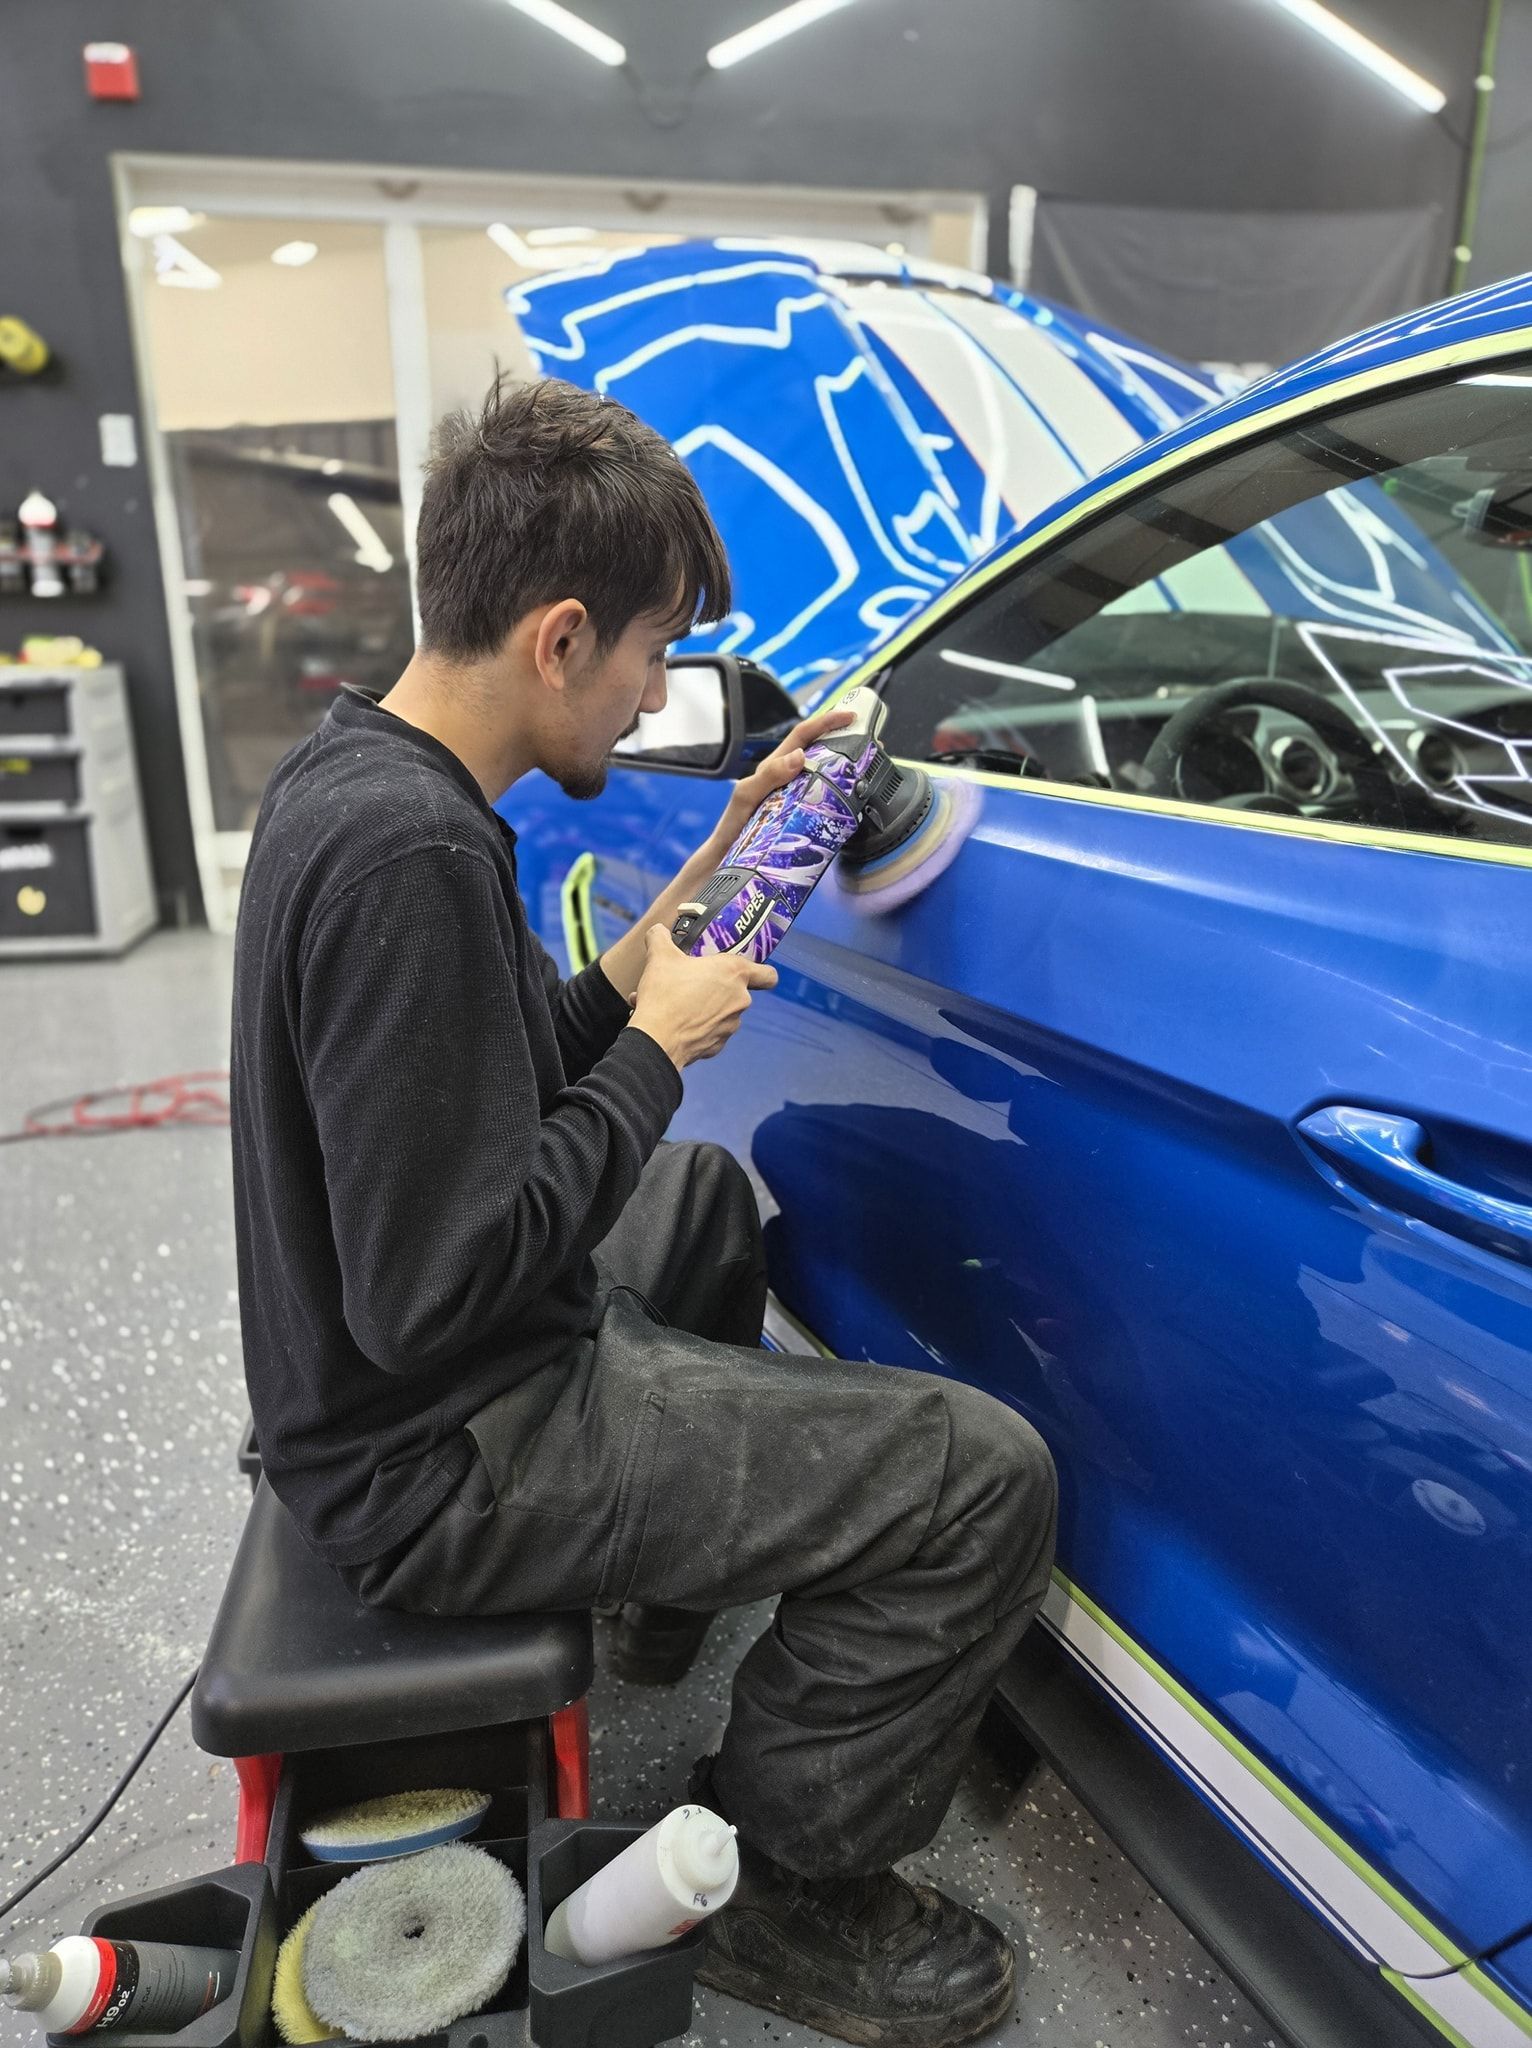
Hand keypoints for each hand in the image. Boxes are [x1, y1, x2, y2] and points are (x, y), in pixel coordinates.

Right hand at [627, 924, 777, 1068]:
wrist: (656, 1040)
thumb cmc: (665, 995)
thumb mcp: (659, 956)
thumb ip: (660, 937)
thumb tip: (658, 931)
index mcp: (734, 973)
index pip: (768, 974)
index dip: (762, 972)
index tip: (748, 972)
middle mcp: (739, 1000)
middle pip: (736, 991)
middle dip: (714, 987)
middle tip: (691, 983)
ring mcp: (730, 1025)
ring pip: (721, 1012)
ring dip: (704, 1007)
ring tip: (676, 1003)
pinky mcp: (718, 1045)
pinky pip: (710, 1031)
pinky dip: (696, 1027)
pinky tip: (674, 1021)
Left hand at [709, 705, 858, 853]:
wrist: (729, 856)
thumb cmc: (734, 825)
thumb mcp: (747, 796)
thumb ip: (769, 776)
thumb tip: (800, 756)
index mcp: (775, 766)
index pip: (803, 735)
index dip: (826, 722)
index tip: (849, 717)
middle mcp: (788, 776)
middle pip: (819, 749)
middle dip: (844, 738)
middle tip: (870, 739)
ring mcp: (796, 794)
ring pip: (825, 772)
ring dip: (846, 764)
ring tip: (869, 762)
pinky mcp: (802, 812)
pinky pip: (825, 796)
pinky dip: (842, 792)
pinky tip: (854, 797)